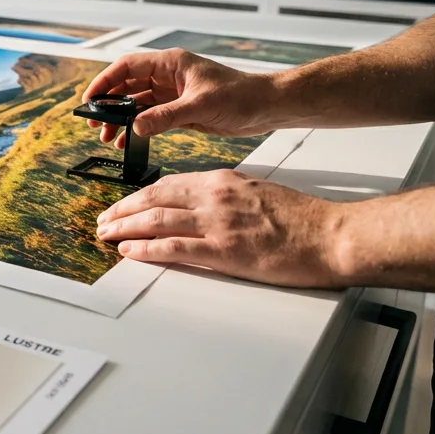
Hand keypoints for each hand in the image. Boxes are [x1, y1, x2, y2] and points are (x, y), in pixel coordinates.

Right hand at [81, 49, 283, 146]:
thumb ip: (166, 116)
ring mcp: (172, 93)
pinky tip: (127, 140)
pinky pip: (149, 117)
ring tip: (107, 135)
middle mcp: (168, 76)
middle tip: (94, 122)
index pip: (127, 67)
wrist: (266, 107)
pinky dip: (136, 128)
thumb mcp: (200, 105)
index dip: (105, 81)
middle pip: (126, 85)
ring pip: (135, 103)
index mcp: (171, 63)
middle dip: (108, 103)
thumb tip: (136, 126)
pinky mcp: (178, 110)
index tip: (90, 98)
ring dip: (120, 118)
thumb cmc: (241, 95)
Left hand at [95, 169, 348, 288]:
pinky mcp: (224, 250)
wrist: (331, 234)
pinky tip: (128, 252)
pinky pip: (173, 248)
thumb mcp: (257, 192)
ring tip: (105, 235)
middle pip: (154, 199)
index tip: (124, 205)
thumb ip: (226, 197)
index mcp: (222, 181)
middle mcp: (214, 196)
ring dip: (125, 228)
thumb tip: (201, 208)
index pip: (168, 185)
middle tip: (103, 220)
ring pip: (157, 220)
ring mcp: (217, 223)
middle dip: (123, 210)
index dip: (139, 196)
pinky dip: (146, 249)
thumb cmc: (302, 219)